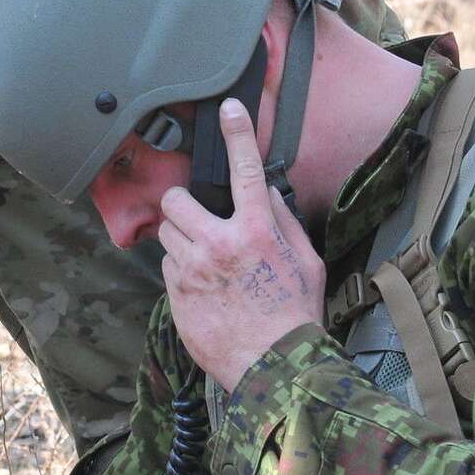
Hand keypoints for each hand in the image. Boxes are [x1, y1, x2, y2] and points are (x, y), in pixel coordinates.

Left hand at [157, 99, 323, 385]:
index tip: (228, 108)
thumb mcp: (306, 263)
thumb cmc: (295, 315)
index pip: (245, 170)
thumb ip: (284, 222)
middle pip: (177, 200)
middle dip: (183, 205)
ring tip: (206, 262)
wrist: (273, 367)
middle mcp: (220, 244)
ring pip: (167, 234)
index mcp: (258, 232)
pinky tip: (204, 289)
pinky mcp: (177, 295)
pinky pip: (168, 267)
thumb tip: (266, 192)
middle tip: (199, 219)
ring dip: (182, 239)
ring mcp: (193, 271)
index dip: (237, 134)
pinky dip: (181, 271)